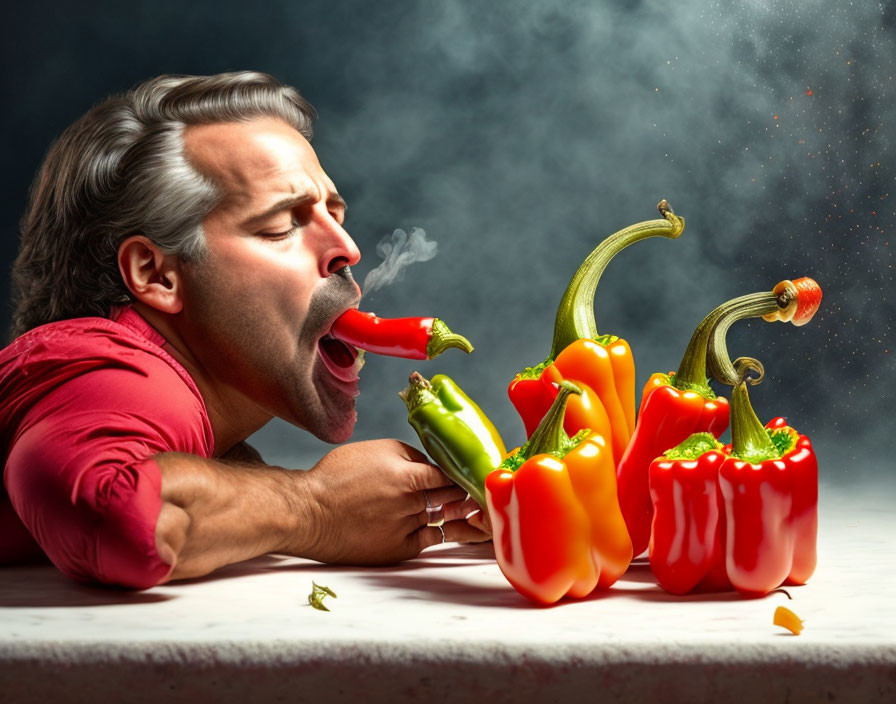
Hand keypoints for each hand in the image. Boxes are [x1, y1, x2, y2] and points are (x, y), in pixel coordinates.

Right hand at [298, 439, 489, 564]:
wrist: (308, 513)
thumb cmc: (336, 478)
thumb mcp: (376, 450)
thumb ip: (411, 455)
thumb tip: (434, 465)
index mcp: (407, 476)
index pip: (450, 475)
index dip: (463, 473)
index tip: (472, 473)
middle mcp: (410, 504)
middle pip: (450, 498)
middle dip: (465, 493)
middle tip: (479, 490)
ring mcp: (405, 529)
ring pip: (442, 520)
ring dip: (460, 515)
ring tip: (478, 511)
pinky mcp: (397, 550)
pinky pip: (428, 540)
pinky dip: (442, 533)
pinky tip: (458, 530)